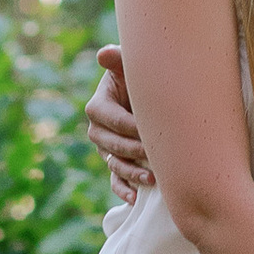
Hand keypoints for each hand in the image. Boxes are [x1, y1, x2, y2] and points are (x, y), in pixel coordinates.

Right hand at [86, 43, 151, 198]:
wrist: (149, 96)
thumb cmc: (140, 79)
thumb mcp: (130, 67)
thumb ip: (118, 59)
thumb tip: (103, 54)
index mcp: (97, 106)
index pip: (110, 118)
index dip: (129, 125)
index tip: (149, 129)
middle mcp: (97, 130)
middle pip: (112, 144)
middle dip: (133, 150)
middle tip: (155, 155)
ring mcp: (106, 149)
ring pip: (115, 164)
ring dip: (131, 173)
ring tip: (151, 179)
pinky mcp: (115, 163)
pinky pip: (114, 181)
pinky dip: (123, 190)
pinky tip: (135, 199)